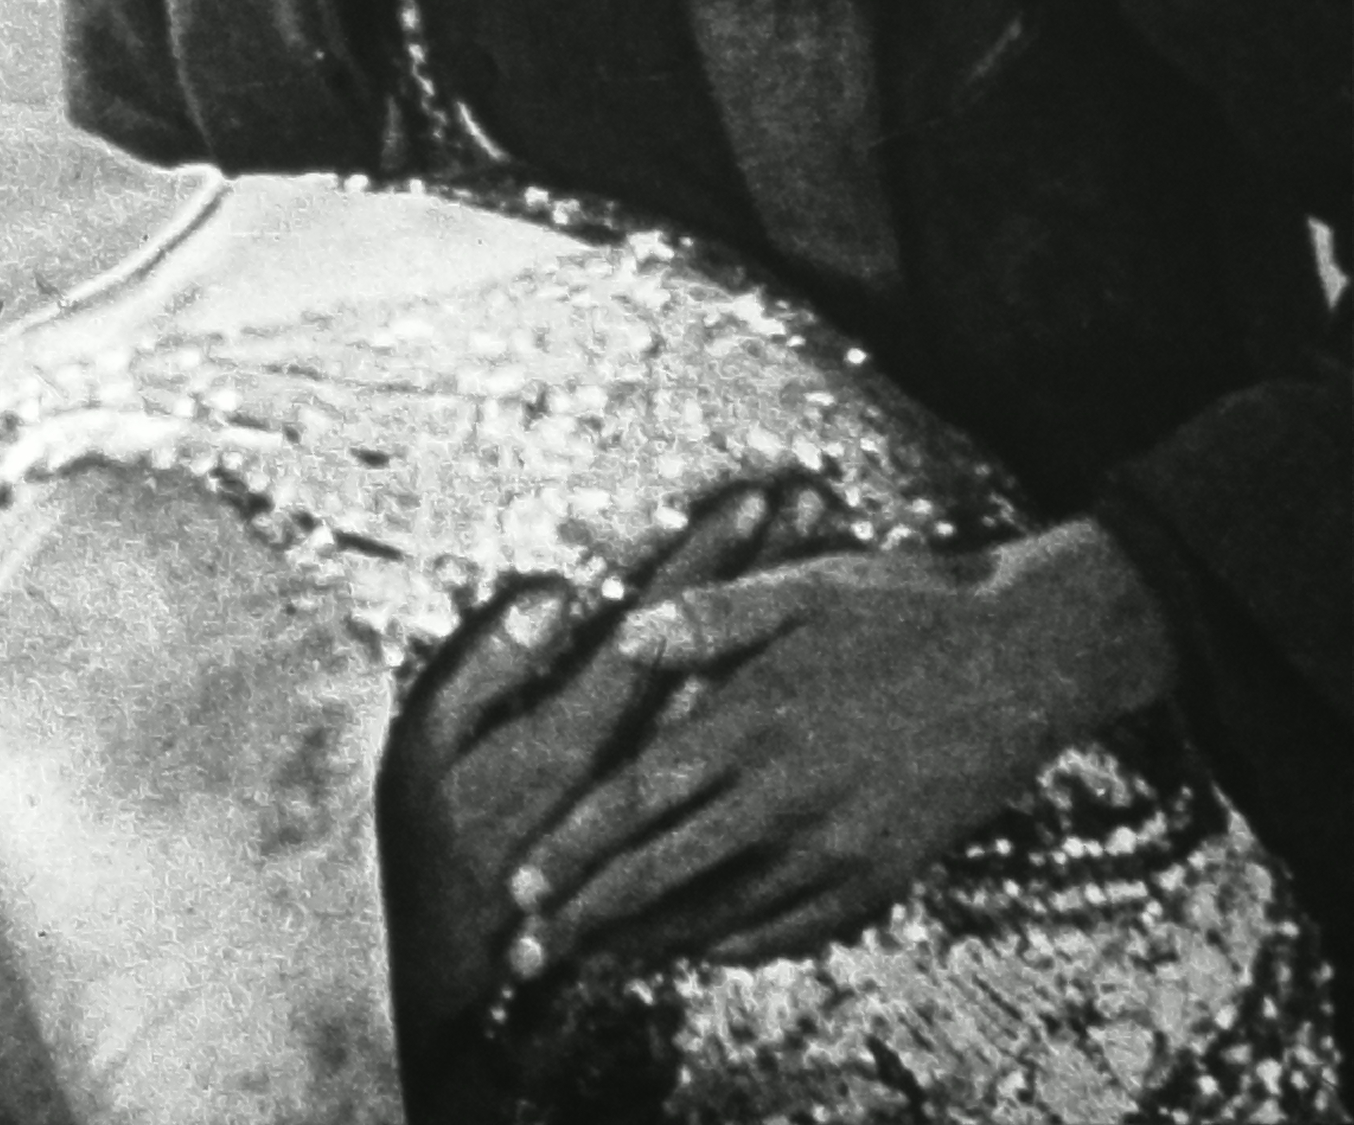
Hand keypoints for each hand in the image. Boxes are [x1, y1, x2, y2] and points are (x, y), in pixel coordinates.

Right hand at [377, 482, 788, 1111]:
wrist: (460, 972)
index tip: (752, 498)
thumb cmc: (432, 841)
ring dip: (782, 626)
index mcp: (577, 728)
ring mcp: (664, 801)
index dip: (703, 557)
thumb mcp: (428, 743)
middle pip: (720, 649)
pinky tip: (803, 664)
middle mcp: (640, 760)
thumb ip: (487, 663)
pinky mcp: (675, 829)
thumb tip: (557, 593)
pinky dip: (774, 699)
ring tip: (830, 564)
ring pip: (740, 694)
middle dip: (766, 573)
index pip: (661, 622)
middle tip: (814, 502)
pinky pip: (745, 756)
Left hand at [504, 516, 1178, 973]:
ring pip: (729, 910)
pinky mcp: (890, 869)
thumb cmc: (904, 606)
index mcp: (754, 719)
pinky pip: (804, 926)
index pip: (638, 797)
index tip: (524, 884)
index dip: (576, 845)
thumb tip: (624, 640)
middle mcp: (790, 792)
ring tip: (601, 967)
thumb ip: (706, 618)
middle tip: (531, 952)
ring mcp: (844, 840)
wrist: (1031, 654)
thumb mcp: (799, 589)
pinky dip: (748, 945)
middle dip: (591, 916)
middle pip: (667, 869)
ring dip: (657, 943)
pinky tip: (711, 952)